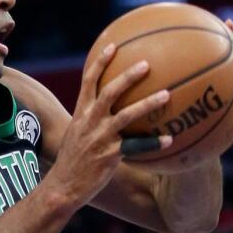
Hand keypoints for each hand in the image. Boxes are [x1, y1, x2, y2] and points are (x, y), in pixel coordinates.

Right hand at [43, 44, 171, 208]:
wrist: (63, 186)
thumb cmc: (72, 162)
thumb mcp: (76, 136)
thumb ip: (90, 122)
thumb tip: (109, 113)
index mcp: (81, 113)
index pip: (88, 81)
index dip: (100, 62)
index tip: (113, 46)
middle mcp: (90, 121)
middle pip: (109, 91)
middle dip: (128, 76)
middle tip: (147, 63)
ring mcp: (100, 137)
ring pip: (126, 114)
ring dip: (148, 103)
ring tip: (167, 94)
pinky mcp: (110, 155)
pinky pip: (136, 146)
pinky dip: (153, 143)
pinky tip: (170, 139)